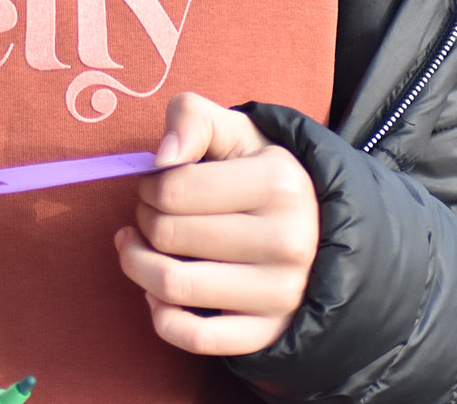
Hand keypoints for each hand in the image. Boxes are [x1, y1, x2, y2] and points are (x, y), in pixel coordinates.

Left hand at [114, 93, 318, 355]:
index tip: (156, 183)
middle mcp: (288, 242)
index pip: (171, 188)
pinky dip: (161, 316)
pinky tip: (158, 293)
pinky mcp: (270, 333)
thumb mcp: (235, 129)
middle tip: (152, 213)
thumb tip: (162, 158)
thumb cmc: (261, 172)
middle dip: (143, 220)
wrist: (319, 229)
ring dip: (137, 264)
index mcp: (279, 183)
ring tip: (141, 247)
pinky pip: (194, 338)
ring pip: (171, 287)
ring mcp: (282, 294)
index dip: (147, 185)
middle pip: (166, 236)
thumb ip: (191, 117)